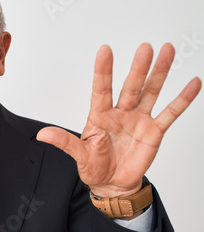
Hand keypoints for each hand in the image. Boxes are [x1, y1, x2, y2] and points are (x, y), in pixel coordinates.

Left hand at [37, 43, 200, 197]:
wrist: (112, 184)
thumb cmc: (94, 167)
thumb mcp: (78, 155)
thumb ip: (64, 142)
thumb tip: (42, 134)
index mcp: (100, 115)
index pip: (101, 89)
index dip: (103, 71)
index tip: (105, 50)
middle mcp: (120, 112)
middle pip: (131, 86)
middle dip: (138, 68)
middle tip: (146, 47)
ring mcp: (138, 120)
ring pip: (151, 92)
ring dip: (160, 73)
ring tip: (167, 51)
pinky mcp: (154, 131)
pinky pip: (170, 113)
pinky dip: (182, 99)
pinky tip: (192, 83)